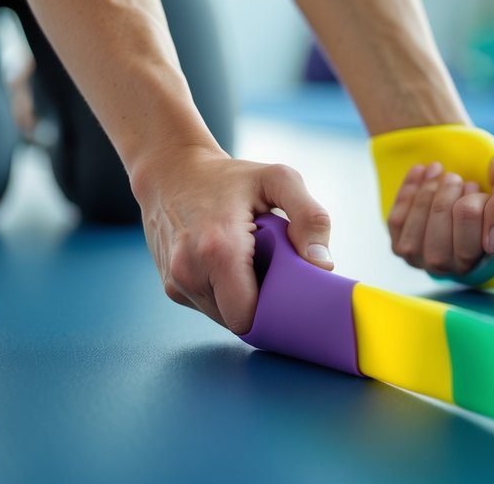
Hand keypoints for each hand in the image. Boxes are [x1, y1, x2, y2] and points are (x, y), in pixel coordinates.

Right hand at [132, 148, 332, 333]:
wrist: (170, 172)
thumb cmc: (227, 178)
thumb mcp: (278, 179)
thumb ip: (310, 217)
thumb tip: (322, 264)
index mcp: (219, 249)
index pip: (250, 318)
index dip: (275, 312)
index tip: (291, 293)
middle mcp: (190, 272)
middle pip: (239, 322)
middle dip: (261, 305)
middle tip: (272, 271)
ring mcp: (176, 283)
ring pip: (223, 317)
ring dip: (241, 300)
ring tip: (249, 263)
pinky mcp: (171, 287)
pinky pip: (208, 306)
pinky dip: (224, 294)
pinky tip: (229, 266)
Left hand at [386, 154, 493, 274]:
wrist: (474, 168)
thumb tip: (493, 243)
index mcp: (488, 262)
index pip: (473, 246)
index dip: (473, 208)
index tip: (477, 188)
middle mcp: (456, 270)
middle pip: (439, 248)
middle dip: (445, 201)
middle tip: (457, 178)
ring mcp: (426, 261)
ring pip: (413, 243)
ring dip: (425, 197)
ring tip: (440, 172)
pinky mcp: (403, 246)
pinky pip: (396, 224)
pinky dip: (407, 192)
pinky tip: (421, 172)